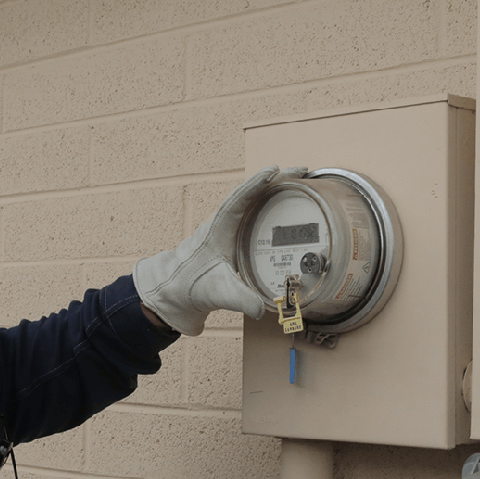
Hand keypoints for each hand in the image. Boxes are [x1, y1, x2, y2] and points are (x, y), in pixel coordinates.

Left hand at [133, 166, 306, 335]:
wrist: (177, 291)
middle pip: (253, 192)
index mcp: (219, 228)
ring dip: (277, 189)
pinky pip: (256, 212)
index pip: (240, 199)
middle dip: (278, 179)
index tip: (275, 170)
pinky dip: (273, 204)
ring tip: (302, 182)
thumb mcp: (220, 293)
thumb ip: (241, 300)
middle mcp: (225, 222)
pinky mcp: (236, 235)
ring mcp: (231, 227)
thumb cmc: (192, 286)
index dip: (257, 184)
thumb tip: (262, 308)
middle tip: (302, 172)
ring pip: (255, 200)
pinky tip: (289, 206)